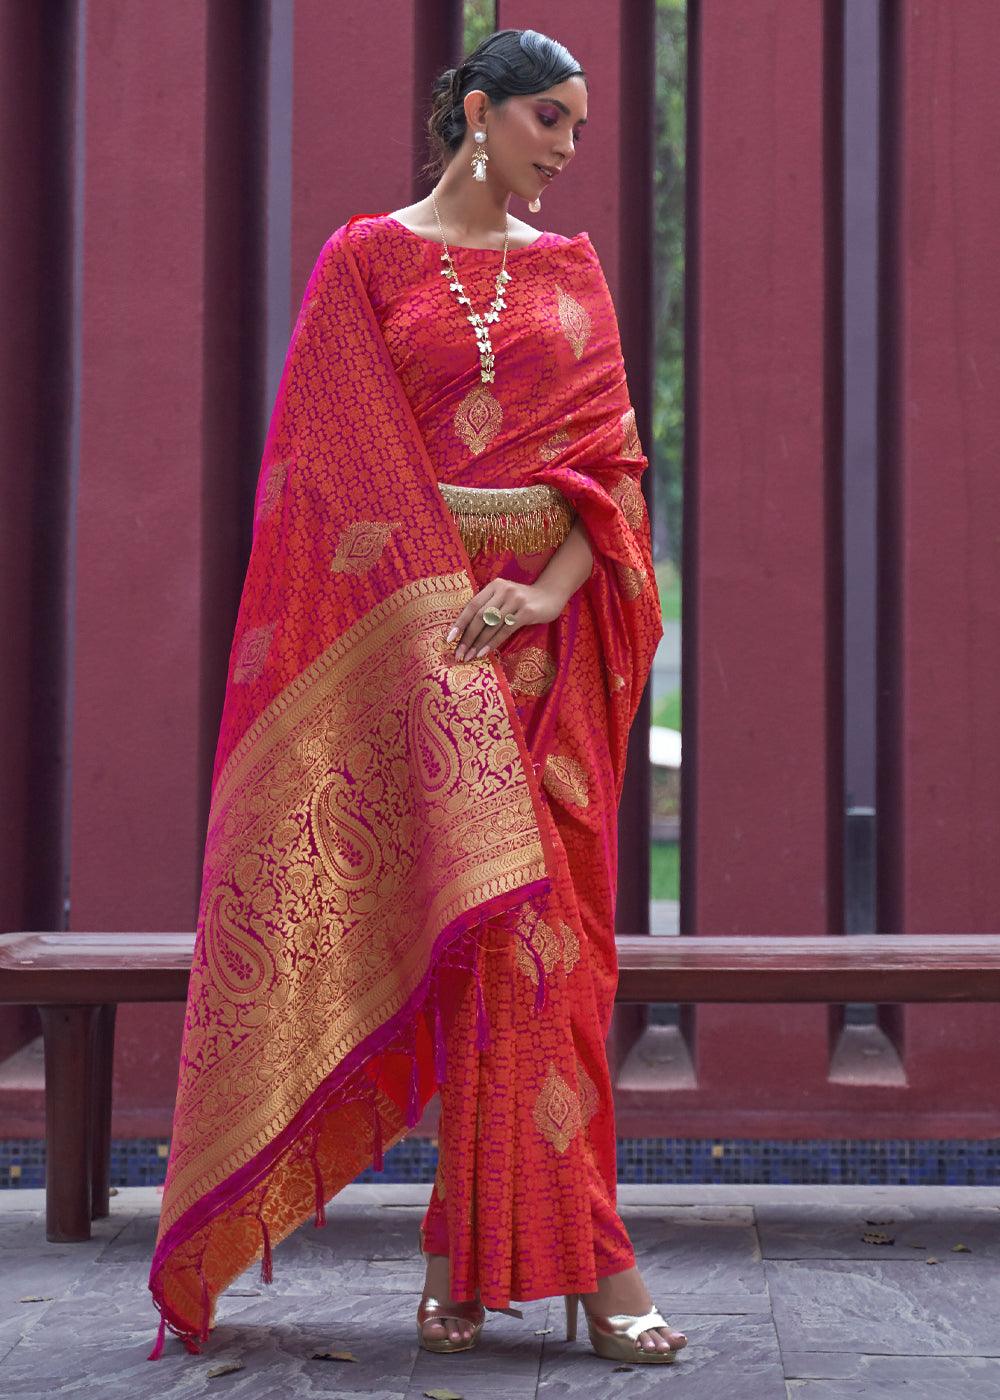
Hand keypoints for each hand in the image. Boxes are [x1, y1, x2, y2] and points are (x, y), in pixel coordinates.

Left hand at [447, 579, 566, 661]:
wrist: (551, 595)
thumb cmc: (523, 601)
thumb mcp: (504, 598)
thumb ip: (489, 607)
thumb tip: (466, 631)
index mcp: (494, 586)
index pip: (472, 605)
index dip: (460, 623)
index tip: (449, 638)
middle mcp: (503, 590)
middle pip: (480, 616)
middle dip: (467, 637)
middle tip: (459, 654)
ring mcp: (515, 600)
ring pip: (491, 624)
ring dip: (478, 643)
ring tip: (469, 657)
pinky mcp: (526, 611)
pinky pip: (505, 630)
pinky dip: (493, 642)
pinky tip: (484, 652)